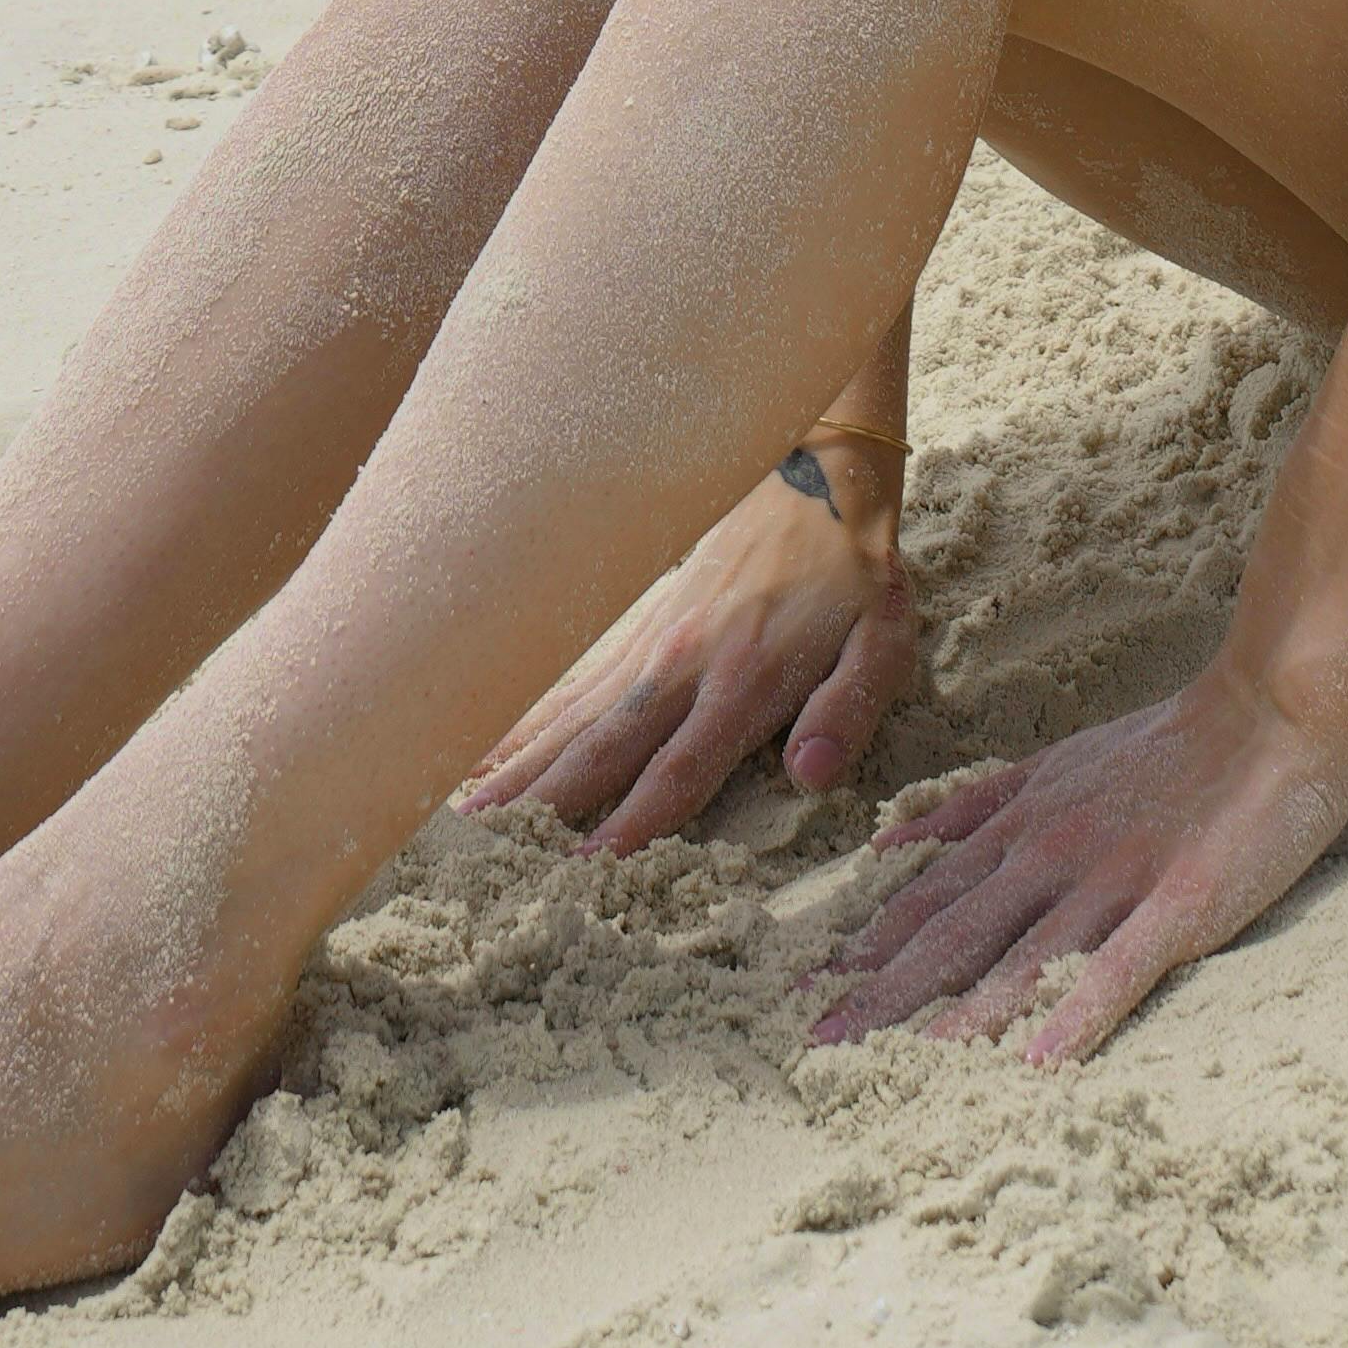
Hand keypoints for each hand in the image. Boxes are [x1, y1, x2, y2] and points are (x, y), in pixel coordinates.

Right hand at [466, 471, 925, 859]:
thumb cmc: (855, 578)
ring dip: (521, 767)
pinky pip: (573, 682)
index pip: (681, 768)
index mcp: (745, 681)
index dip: (635, 822)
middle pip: (604, 747)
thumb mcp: (883, 643)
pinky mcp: (636, 628)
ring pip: (574, 717)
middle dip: (546, 804)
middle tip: (484, 855)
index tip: (585, 869)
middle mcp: (682, 666)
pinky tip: (485, 748)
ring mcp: (650, 644)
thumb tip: (811, 775)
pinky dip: (526, 718)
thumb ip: (847, 710)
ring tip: (464, 814)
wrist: (816, 478)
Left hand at [806, 660, 1347, 1068]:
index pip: (927, 897)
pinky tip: (1039, 1067)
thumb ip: (975, 806)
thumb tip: (891, 842)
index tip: (810, 994)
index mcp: (1021, 826)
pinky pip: (1118, 972)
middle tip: (820, 1048)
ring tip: (900, 1072)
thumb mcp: (1053, 764)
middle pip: (954, 936)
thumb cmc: (1165, 745)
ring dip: (957, 1021)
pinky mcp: (1178, 908)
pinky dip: (1074, 1018)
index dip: (867, 948)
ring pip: (1020, 962)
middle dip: (883, 996)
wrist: (1268, 712)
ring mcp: (1113, 882)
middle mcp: (1050, 855)